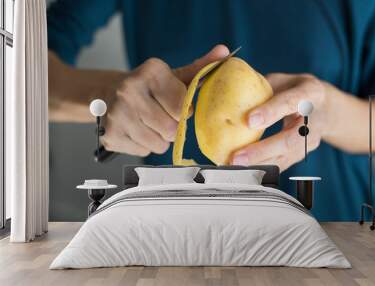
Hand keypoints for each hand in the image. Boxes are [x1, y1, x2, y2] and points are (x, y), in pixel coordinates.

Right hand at [101, 45, 229, 155]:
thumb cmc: (149, 87)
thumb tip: (225, 53)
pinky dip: (145, 146)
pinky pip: (144, 152)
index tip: (175, 103)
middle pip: (171, 129)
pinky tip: (137, 130)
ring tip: (149, 123)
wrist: (110, 94)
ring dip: (160, 138)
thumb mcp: (174, 76)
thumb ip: (200, 68)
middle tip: (163, 116)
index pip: (182, 106)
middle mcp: (130, 90)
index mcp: (150, 72)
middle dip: (173, 127)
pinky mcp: (111, 135)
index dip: (184, 110)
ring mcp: (117, 114)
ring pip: (159, 144)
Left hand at [231, 73, 331, 170]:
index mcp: (310, 93)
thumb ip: (262, 86)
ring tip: (233, 167)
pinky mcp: (301, 155)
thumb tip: (230, 91)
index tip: (249, 120)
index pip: (291, 102)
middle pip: (290, 140)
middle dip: (262, 151)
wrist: (323, 108)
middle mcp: (313, 120)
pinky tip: (241, 172)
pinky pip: (281, 165)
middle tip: (236, 157)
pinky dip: (261, 170)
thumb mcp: (282, 80)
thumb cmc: (294, 89)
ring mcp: (310, 142)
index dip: (271, 112)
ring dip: (257, 165)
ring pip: (285, 158)